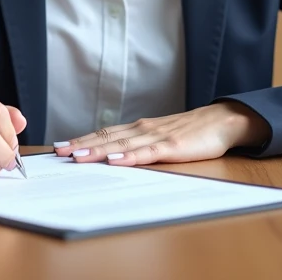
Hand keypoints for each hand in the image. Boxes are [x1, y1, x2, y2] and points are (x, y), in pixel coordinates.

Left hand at [52, 101, 270, 166]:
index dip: (82, 139)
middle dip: (81, 144)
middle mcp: (143, 129)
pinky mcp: (172, 148)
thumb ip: (140, 146)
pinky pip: (147, 153)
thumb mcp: (161, 139)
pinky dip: (129, 157)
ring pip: (122, 145)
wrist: (222, 121)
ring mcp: (157, 137)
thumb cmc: (191, 133)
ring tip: (77, 156)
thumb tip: (115, 158)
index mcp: (139, 129)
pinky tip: (116, 160)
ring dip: (98, 150)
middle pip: (107, 137)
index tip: (60, 147)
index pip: (105, 134)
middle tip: (58, 152)